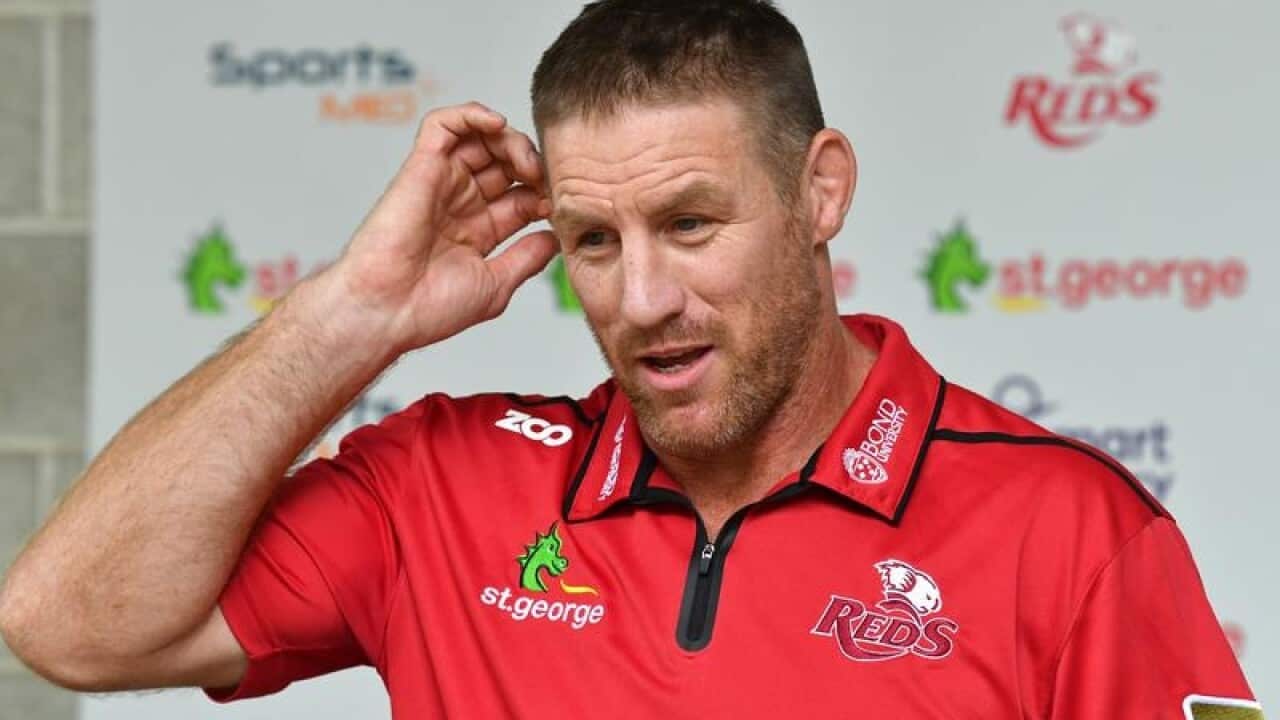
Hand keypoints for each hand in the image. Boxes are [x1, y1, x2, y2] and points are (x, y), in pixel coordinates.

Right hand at [324, 102, 557, 352]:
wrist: (387, 311)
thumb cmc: (429, 308)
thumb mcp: (496, 285)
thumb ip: (528, 258)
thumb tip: (555, 238)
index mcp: (478, 230)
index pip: (521, 194)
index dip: (544, 192)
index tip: (558, 206)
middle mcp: (460, 202)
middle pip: (504, 162)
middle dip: (531, 163)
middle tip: (545, 178)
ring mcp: (441, 183)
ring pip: (480, 138)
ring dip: (510, 139)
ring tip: (525, 161)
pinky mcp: (420, 167)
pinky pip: (443, 124)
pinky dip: (471, 114)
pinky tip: (496, 125)